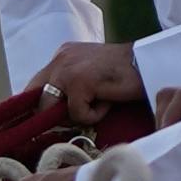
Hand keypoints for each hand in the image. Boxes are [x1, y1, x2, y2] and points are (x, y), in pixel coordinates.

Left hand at [34, 41, 148, 135]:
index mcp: (62, 56)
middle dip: (49, 117)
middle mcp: (60, 59)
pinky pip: (77, 114)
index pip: (34, 85)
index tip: (31, 124)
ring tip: (100, 102)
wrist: (149, 63)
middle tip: (75, 121)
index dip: (33, 107)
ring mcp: (67, 69)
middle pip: (37, 100)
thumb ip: (71, 88)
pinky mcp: (78, 82)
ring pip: (52, 109)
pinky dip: (95, 115)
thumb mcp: (91, 76)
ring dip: (77, 114)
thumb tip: (52, 116)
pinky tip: (109, 100)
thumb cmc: (124, 74)